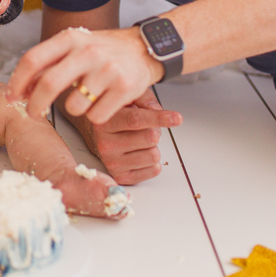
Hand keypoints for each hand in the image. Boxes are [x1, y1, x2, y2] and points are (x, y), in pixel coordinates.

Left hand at [6, 25, 163, 122]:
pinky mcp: (124, 88)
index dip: (17, 81)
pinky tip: (103, 103)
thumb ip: (48, 64)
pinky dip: (96, 116)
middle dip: (35, 105)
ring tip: (85, 99)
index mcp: (70, 38)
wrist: (143, 48)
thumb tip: (20, 89)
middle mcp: (88, 51)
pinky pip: (96, 116)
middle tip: (32, 114)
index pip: (33, 59)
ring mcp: (107, 69)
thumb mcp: (73, 47)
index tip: (12, 97)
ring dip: (73, 110)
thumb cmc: (102, 51)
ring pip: (74, 106)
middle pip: (49, 84)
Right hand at [62, 88, 181, 184]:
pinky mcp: (121, 177)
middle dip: (155, 131)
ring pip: (154, 155)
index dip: (159, 118)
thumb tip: (158, 110)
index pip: (135, 120)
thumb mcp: (127, 99)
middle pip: (150, 138)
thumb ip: (143, 99)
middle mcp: (105, 144)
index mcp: (105, 121)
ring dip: (153, 147)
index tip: (177, 118)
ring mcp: (112, 162)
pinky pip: (154, 170)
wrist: (97, 135)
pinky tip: (140, 153)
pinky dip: (153, 162)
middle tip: (145, 128)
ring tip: (140, 141)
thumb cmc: (116, 116)